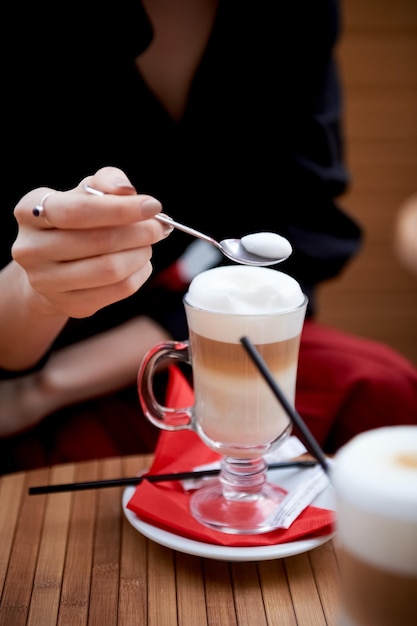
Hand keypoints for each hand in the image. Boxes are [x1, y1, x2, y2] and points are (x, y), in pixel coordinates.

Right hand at [12, 166, 171, 317]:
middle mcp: (30, 249)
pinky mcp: (69, 304)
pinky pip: (118, 290)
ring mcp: (46, 282)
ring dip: (141, 253)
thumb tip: (127, 191)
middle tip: (159, 227)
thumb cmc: (74, 222)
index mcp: (30, 211)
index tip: (152, 205)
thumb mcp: (85, 192)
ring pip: (110, 269)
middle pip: (98, 241)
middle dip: (139, 232)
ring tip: (148, 244)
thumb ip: (106, 182)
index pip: (78, 210)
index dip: (120, 209)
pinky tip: (140, 262)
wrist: (53, 265)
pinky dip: (139, 274)